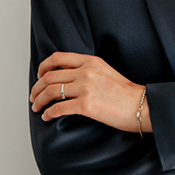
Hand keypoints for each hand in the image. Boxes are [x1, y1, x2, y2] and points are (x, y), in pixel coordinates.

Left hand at [30, 52, 148, 132]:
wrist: (141, 105)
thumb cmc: (125, 93)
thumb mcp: (105, 71)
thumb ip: (87, 70)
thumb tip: (66, 78)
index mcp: (90, 61)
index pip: (57, 58)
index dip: (43, 67)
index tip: (39, 76)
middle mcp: (86, 72)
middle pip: (50, 76)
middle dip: (37, 88)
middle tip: (34, 96)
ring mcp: (86, 88)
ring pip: (51, 91)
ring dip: (39, 100)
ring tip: (37, 107)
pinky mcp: (86, 105)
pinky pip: (59, 108)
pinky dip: (49, 113)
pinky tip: (47, 116)